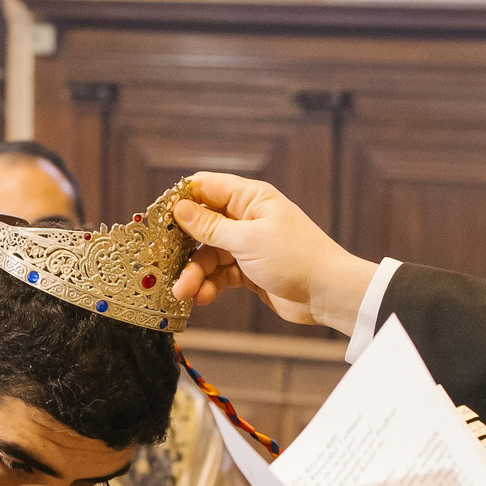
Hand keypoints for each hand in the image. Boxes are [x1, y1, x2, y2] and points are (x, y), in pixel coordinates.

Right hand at [170, 172, 377, 332]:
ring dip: (194, 273)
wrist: (328, 293)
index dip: (180, 201)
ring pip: (209, 254)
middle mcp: (247, 218)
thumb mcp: (248, 240)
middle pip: (202, 226)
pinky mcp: (249, 270)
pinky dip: (209, 285)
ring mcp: (248, 245)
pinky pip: (220, 274)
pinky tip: (201, 297)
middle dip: (183, 247)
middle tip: (162, 264)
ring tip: (183, 292)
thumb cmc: (295, 258)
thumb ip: (210, 227)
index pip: (206, 188)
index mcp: (250, 198)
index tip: (158, 220)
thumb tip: (179, 208)